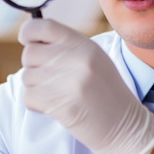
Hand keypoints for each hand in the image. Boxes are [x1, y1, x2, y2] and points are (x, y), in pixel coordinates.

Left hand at [19, 18, 153, 153]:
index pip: (43, 26)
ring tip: (59, 94)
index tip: (26, 40)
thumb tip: (30, 38)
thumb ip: (66, 46)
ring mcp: (70, 82)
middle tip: (50, 78)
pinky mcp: (63, 105)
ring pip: (27, 76)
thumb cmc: (106, 92)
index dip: (28, 32)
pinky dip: (37, 104)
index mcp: (84, 44)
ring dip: (36, 87)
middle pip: (30, 53)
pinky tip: (55, 106)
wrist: (126, 127)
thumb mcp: (93, 58)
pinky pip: (29, 97)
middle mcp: (77, 59)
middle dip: (33, 66)